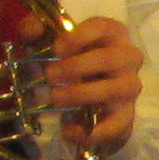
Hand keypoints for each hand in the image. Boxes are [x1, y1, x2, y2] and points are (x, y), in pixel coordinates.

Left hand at [44, 14, 139, 153]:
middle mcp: (127, 57)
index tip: (56, 49)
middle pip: (110, 59)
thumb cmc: (70, 55)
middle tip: (48, 76)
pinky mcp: (127, 113)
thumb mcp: (50, 38)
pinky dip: (93, 132)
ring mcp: (130, 85)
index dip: (80, 37)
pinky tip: (69, 131)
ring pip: (114, 90)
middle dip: (76, 68)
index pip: (103, 27)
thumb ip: (37, 29)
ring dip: (82, 95)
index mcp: (112, 32)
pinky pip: (118, 125)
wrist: (87, 86)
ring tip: (55, 99)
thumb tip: (29, 31)